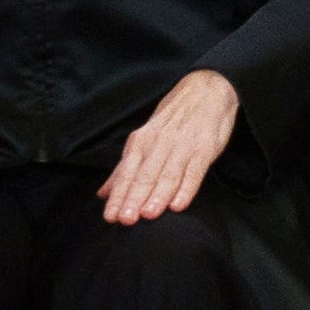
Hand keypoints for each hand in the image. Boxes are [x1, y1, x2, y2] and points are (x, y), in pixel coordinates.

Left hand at [96, 70, 241, 224]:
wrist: (207, 90)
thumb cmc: (174, 119)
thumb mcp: (146, 137)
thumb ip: (126, 168)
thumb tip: (103, 193)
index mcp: (142, 141)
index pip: (127, 173)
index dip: (119, 195)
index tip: (110, 217)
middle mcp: (159, 143)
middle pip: (144, 176)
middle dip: (134, 198)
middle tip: (125, 219)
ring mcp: (182, 146)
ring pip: (167, 175)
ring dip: (157, 195)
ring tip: (148, 214)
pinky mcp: (205, 148)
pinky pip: (194, 171)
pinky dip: (186, 188)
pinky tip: (179, 204)